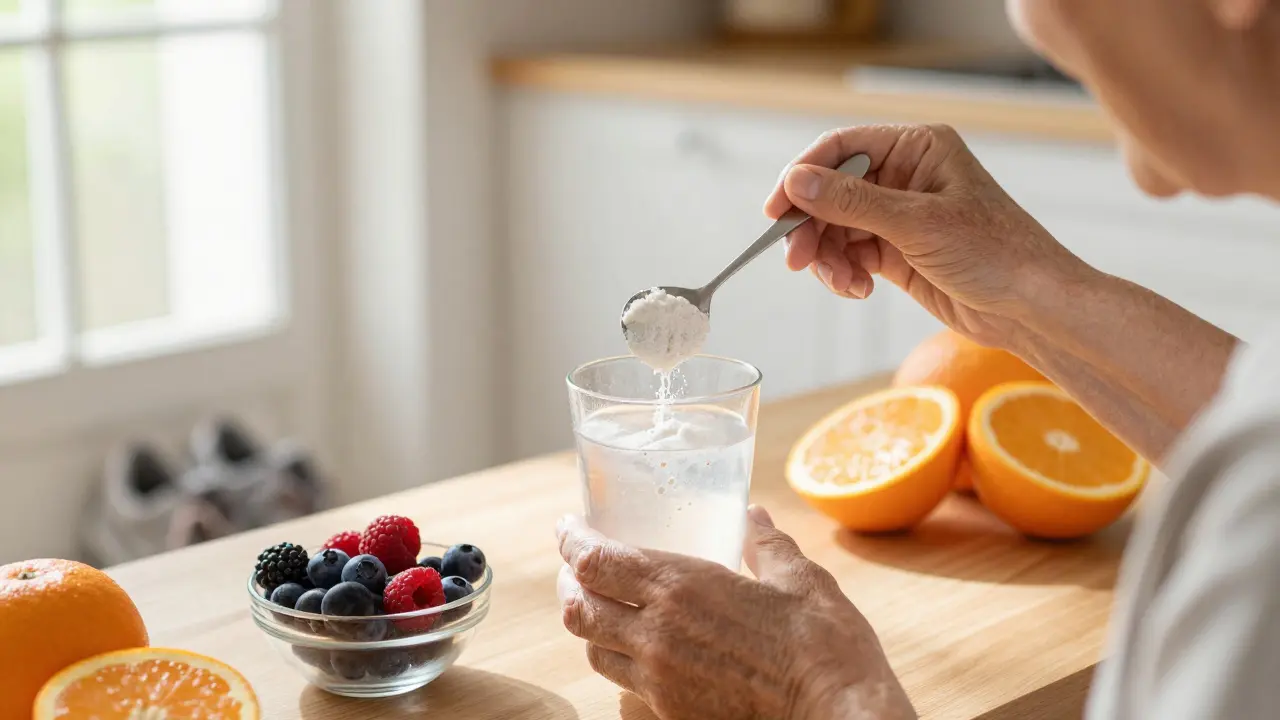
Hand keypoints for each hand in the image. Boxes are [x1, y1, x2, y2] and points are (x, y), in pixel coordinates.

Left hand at [555, 507, 914, 719]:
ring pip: (594, 651)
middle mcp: (657, 635)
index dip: (571, 541)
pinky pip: (626, 684)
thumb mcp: (799, 578)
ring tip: (603, 607)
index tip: (567, 527)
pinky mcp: (673, 712)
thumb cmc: (823, 643)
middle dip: (570, 583)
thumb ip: (766, 543)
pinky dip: (620, 660)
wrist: (835, 713)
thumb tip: (753, 515)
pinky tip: (642, 650)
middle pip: (578, 610)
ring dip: (590, 624)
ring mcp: (661, 680)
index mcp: (680, 588)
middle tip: (577, 567)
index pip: (593, 562)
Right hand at [763, 124, 1090, 348]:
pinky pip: (851, 254)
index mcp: (918, 147)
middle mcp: (906, 174)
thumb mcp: (916, 224)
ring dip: (828, 257)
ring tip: (842, 283)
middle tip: (796, 260)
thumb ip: (852, 202)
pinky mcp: (898, 251)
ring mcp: (900, 214)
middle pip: (831, 191)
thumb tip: (796, 181)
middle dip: (812, 227)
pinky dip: (845, 273)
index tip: (776, 210)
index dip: (802, 176)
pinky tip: (859, 290)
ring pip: (836, 228)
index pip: (842, 148)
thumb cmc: (994, 253)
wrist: (1031, 307)